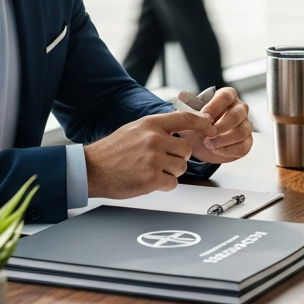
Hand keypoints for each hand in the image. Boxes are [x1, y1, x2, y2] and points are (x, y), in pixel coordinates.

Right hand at [83, 112, 209, 197]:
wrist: (91, 169)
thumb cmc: (111, 151)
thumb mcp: (134, 129)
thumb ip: (156, 128)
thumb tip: (178, 129)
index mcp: (151, 124)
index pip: (185, 118)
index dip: (203, 123)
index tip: (211, 128)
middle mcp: (154, 139)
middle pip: (187, 150)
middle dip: (179, 158)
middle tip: (163, 161)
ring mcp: (153, 159)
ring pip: (181, 167)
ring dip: (171, 172)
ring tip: (151, 170)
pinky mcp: (151, 178)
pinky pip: (172, 183)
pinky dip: (164, 185)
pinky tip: (149, 180)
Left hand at [174, 87, 252, 163]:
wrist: (201, 142)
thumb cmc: (199, 124)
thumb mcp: (190, 114)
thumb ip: (187, 106)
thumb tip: (182, 95)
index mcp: (228, 97)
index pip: (226, 96)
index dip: (215, 106)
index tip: (205, 116)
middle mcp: (239, 108)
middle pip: (238, 114)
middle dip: (222, 126)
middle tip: (207, 135)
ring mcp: (245, 125)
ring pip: (242, 131)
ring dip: (224, 140)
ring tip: (208, 144)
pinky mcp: (246, 141)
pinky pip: (243, 146)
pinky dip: (229, 150)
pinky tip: (216, 150)